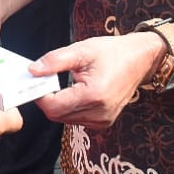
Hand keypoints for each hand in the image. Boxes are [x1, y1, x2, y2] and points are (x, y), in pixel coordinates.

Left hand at [33, 32, 164, 129]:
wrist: (140, 59)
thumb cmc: (113, 52)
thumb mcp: (82, 50)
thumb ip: (55, 61)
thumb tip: (32, 71)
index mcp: (94, 95)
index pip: (53, 107)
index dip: (40, 95)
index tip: (36, 80)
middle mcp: (99, 113)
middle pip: (57, 115)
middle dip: (47, 99)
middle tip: (48, 80)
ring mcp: (103, 120)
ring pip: (65, 119)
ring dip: (59, 104)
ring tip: (66, 83)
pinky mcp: (104, 122)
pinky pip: (77, 120)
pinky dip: (70, 108)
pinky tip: (77, 92)